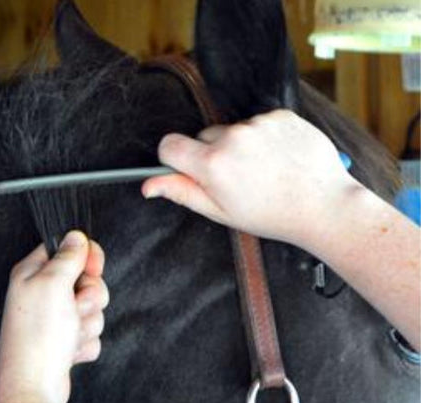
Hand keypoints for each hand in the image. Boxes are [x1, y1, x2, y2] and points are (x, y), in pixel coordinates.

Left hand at [0, 231, 108, 402]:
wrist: (33, 387)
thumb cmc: (39, 334)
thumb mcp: (53, 284)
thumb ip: (67, 257)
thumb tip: (76, 236)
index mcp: (32, 274)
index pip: (66, 249)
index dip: (86, 257)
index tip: (93, 268)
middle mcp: (41, 294)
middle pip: (87, 280)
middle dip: (91, 297)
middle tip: (76, 308)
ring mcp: (53, 320)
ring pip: (92, 310)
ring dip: (88, 324)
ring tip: (69, 336)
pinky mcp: (63, 343)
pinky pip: (90, 335)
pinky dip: (84, 344)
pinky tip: (68, 353)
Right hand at [141, 109, 363, 245]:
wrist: (324, 206)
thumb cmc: (272, 215)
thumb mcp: (220, 211)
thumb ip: (181, 192)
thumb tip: (148, 185)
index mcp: (212, 164)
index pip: (169, 145)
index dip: (175, 158)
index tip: (188, 169)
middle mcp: (232, 138)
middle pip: (204, 136)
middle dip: (213, 154)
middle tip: (238, 179)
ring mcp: (259, 124)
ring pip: (234, 130)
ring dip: (242, 146)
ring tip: (265, 170)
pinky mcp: (281, 116)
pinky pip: (260, 122)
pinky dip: (266, 137)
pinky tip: (280, 158)